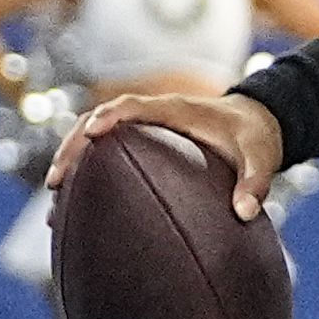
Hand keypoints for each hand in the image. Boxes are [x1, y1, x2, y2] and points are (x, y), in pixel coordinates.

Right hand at [54, 86, 289, 215]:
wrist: (256, 123)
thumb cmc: (256, 138)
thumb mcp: (263, 157)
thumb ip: (256, 182)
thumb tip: (244, 213)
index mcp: (175, 110)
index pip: (132, 105)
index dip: (109, 116)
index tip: (91, 134)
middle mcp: (152, 116)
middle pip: (98, 120)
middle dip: (73, 147)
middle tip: (55, 182)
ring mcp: (144, 130)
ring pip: (94, 137)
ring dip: (72, 162)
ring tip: (55, 200)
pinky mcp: (142, 145)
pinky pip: (107, 155)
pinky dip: (87, 176)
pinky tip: (76, 210)